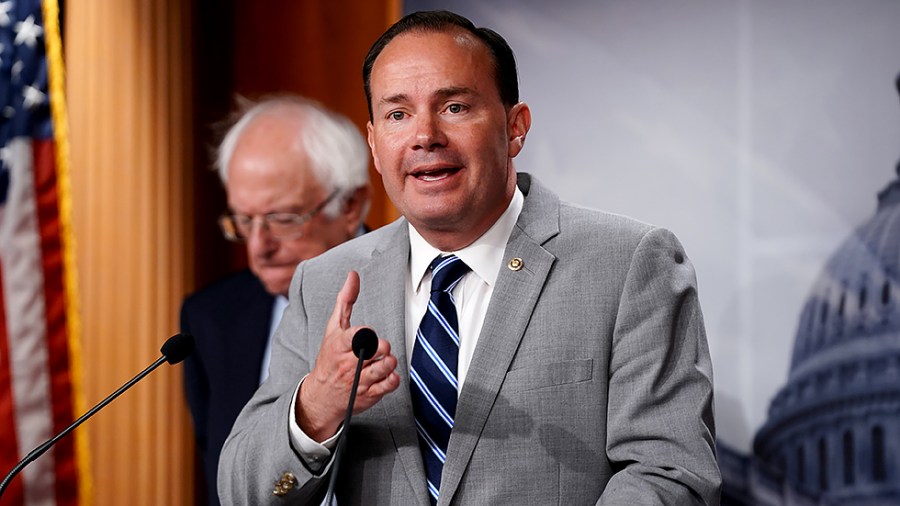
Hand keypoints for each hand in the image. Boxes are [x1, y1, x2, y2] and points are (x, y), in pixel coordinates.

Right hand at [295, 271, 399, 441]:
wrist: (320, 396)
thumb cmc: (329, 358)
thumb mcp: (333, 328)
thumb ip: (345, 301)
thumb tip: (353, 275)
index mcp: (338, 346)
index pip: (356, 336)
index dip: (367, 334)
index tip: (368, 334)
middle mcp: (347, 364)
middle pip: (375, 351)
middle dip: (383, 347)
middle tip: (381, 348)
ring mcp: (358, 381)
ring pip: (383, 368)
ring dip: (389, 362)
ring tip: (385, 360)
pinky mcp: (368, 395)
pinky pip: (388, 385)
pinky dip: (393, 379)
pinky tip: (387, 374)